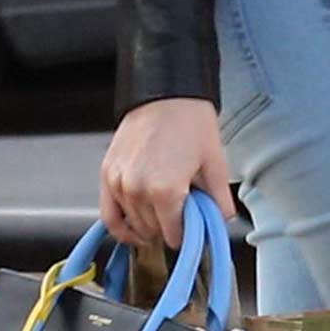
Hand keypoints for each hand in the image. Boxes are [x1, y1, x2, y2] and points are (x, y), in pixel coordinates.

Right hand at [100, 97, 234, 249]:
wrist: (167, 94)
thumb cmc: (190, 122)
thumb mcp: (215, 164)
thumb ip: (219, 202)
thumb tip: (222, 223)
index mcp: (165, 192)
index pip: (174, 237)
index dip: (187, 236)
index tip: (193, 229)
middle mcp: (137, 191)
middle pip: (154, 232)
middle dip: (169, 228)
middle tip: (182, 213)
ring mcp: (119, 183)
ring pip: (133, 225)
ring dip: (148, 226)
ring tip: (163, 210)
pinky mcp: (107, 174)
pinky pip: (108, 214)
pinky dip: (120, 227)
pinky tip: (132, 229)